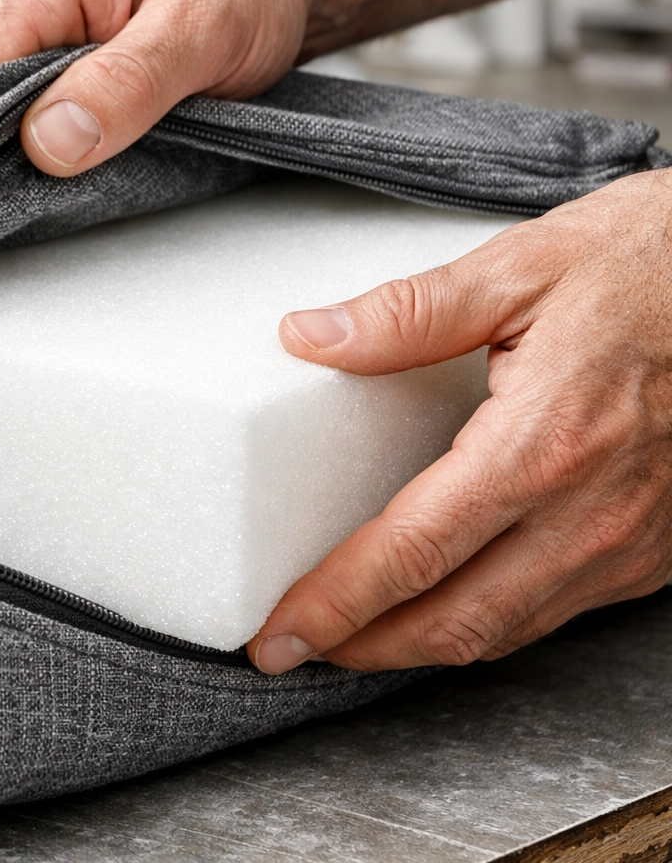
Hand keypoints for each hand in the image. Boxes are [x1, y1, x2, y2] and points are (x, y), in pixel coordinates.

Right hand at [0, 0, 593, 177]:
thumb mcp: (197, 30)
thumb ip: (125, 83)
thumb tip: (50, 141)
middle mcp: (29, 11)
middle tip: (30, 214)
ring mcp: (45, 40)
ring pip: (3, 117)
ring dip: (25, 161)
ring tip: (60, 194)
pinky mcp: (68, 65)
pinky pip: (37, 117)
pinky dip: (52, 151)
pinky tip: (77, 173)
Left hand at [248, 170, 671, 674]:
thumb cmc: (649, 266)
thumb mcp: (520, 268)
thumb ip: (407, 313)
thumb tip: (309, 337)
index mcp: (540, 443)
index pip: (411, 552)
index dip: (334, 603)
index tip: (277, 632)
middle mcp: (588, 512)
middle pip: (451, 619)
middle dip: (360, 646)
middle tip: (292, 647)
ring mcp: (627, 540)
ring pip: (502, 630)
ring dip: (416, 645)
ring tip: (351, 635)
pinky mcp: (650, 549)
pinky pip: (549, 612)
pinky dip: (481, 623)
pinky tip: (443, 601)